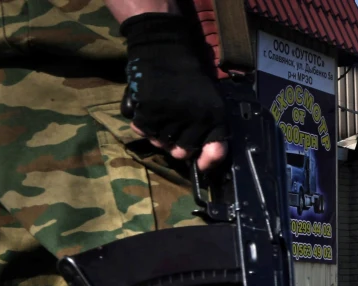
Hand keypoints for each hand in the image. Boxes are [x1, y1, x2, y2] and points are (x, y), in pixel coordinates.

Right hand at [120, 13, 226, 170]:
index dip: (208, 162)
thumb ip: (209, 129)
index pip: (216, 151)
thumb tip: (201, 159)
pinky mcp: (148, 111)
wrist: (166, 48)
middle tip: (172, 132)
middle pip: (182, 152)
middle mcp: (195, 120)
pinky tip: (146, 112)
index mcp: (214, 118)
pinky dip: (142, 125)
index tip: (200, 165)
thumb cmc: (188, 76)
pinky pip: (142, 131)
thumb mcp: (209, 101)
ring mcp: (171, 117)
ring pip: (160, 143)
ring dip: (157, 136)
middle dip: (176, 147)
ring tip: (159, 118)